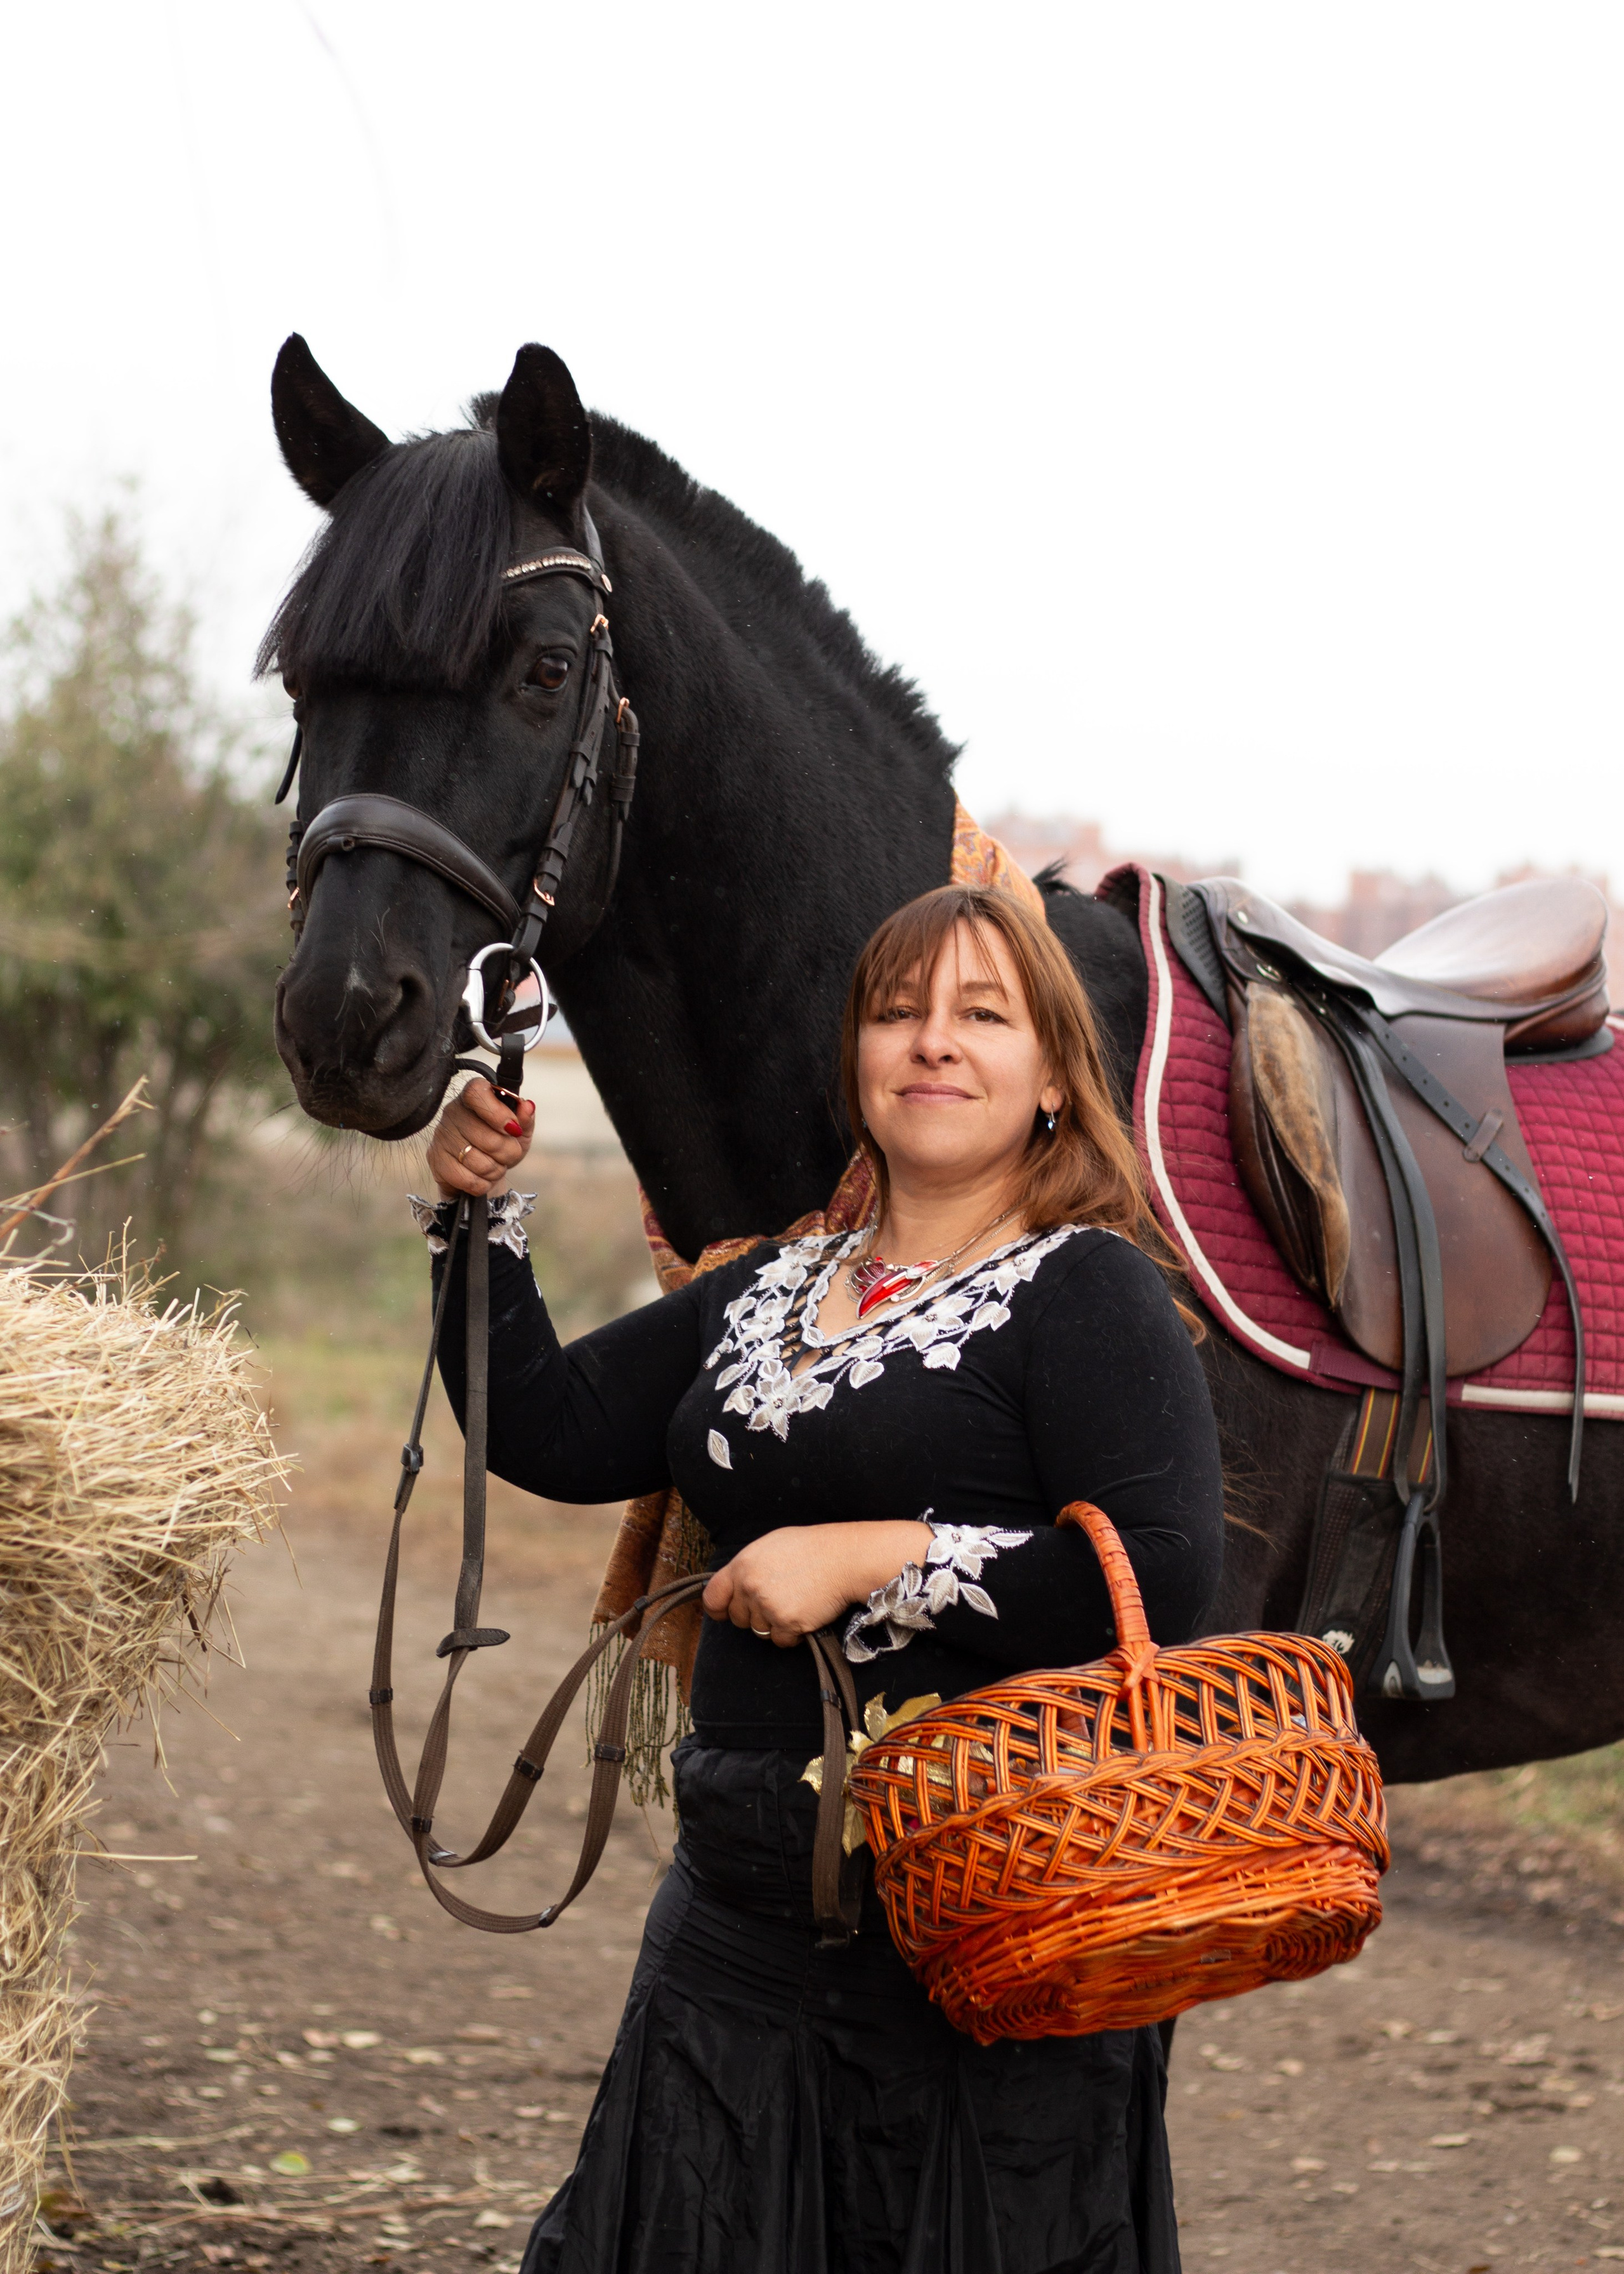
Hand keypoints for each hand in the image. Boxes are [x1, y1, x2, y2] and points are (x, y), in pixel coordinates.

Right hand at [426, 1079, 535, 1198]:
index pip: (477, 1094)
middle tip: (509, 1154)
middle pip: (487, 1137)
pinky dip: (483, 1184)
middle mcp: (453, 1111)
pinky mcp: (435, 1159)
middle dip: (507, 1153)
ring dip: (496, 1170)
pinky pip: (467, 1179)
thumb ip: (525, 1119)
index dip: (498, 1113)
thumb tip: (528, 1106)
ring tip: (495, 1166)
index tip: (513, 1129)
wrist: (479, 1169)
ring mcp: (441, 1135)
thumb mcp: (519, 1131)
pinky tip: (482, 1177)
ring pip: (477, 1161)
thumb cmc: (500, 1143)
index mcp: (473, 1095)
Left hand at [703, 1521, 931, 1646]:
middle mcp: (750, 1586)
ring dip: (775, 1625)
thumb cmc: (812, 1549)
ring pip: (759, 1632)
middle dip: (755, 1615)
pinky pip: (780, 1641)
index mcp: (743, 1564)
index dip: (718, 1608)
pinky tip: (806, 1614)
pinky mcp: (787, 1623)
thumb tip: (734, 1586)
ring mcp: (767, 1606)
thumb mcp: (771, 1546)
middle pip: (738, 1618)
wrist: (845, 1558)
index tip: (725, 1613)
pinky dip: (792, 1634)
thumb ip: (748, 1568)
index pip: (713, 1596)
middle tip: (779, 1600)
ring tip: (796, 1603)